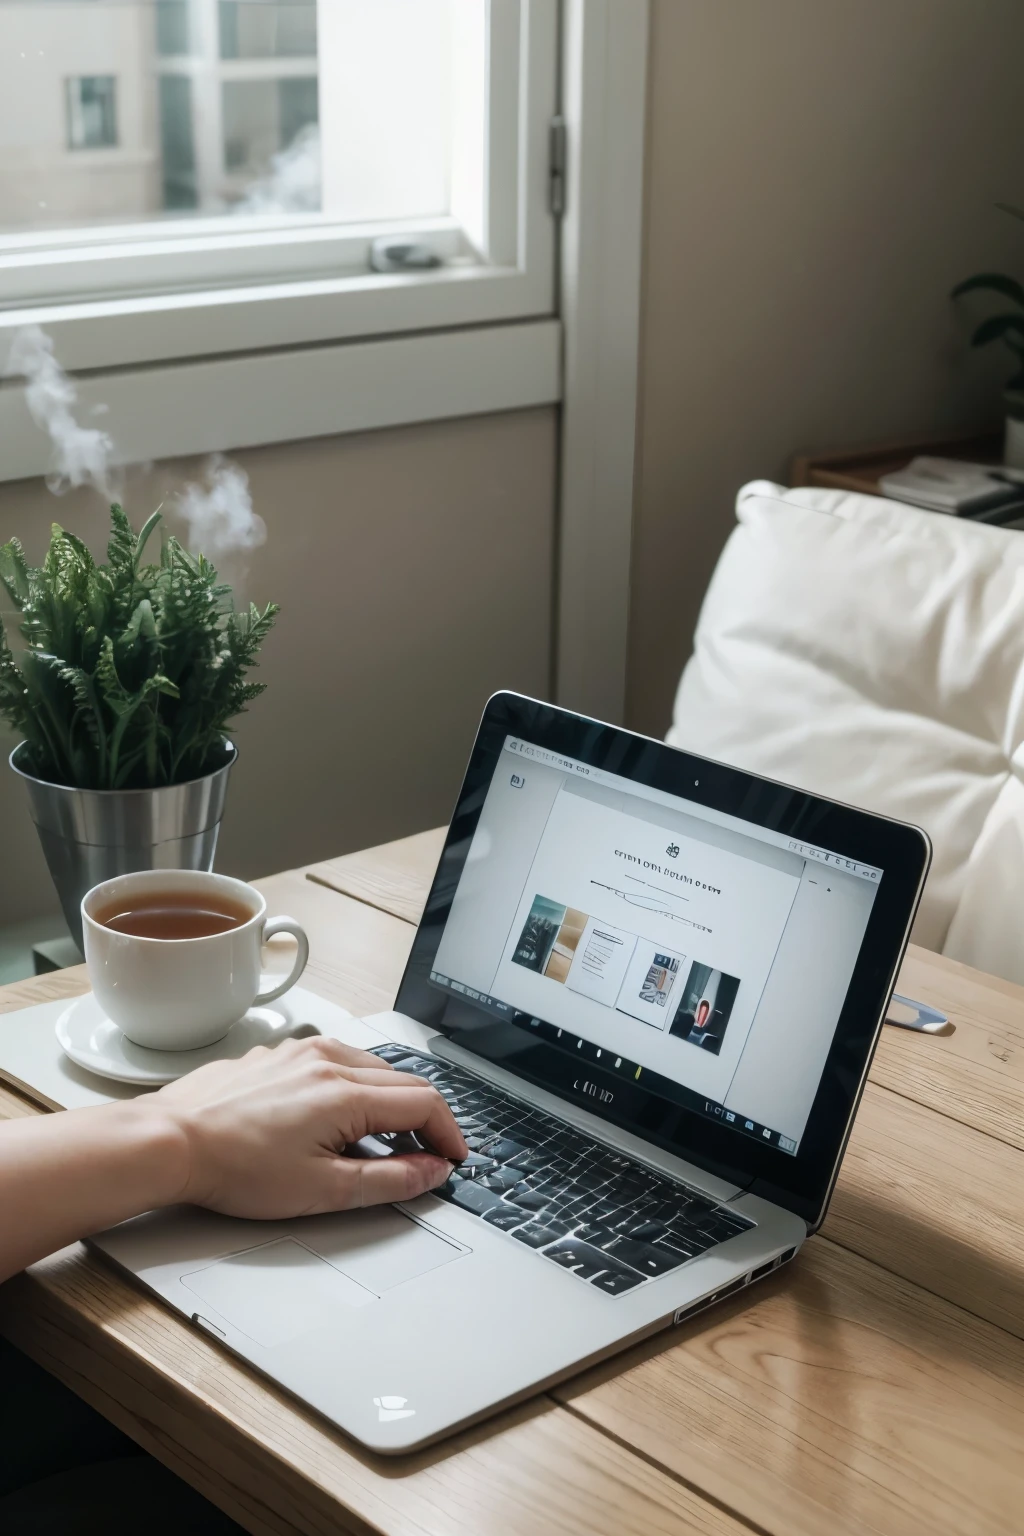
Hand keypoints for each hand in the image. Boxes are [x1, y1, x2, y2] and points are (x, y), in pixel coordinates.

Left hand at [149, 1036, 466, 1219]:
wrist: (169, 1142)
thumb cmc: (233, 1168)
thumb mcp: (321, 1191)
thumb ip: (387, 1180)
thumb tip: (429, 1172)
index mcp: (346, 1093)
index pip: (424, 1103)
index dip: (447, 1133)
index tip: (451, 1156)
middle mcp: (327, 1060)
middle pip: (401, 1081)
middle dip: (423, 1119)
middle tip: (424, 1154)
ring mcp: (299, 1052)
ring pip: (368, 1066)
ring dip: (387, 1099)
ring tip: (379, 1139)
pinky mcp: (275, 1055)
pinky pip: (331, 1061)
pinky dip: (350, 1086)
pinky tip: (331, 1118)